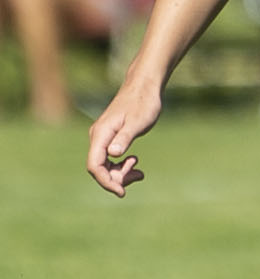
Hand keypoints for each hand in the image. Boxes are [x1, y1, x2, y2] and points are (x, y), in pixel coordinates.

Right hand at [86, 79, 163, 196]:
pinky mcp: (110, 137)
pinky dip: (122, 165)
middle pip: (99, 168)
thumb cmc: (143, 103)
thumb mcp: (138, 122)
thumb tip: (113, 154)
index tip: (122, 192)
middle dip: (116, 178)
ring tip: (140, 173)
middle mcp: (98, 137)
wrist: (144, 87)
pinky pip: (111, 158)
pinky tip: (135, 163)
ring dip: (121, 173)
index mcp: (101, 134)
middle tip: (139, 176)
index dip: (106, 181)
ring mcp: (103, 137)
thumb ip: (125, 137)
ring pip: (105, 164)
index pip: (95, 165)